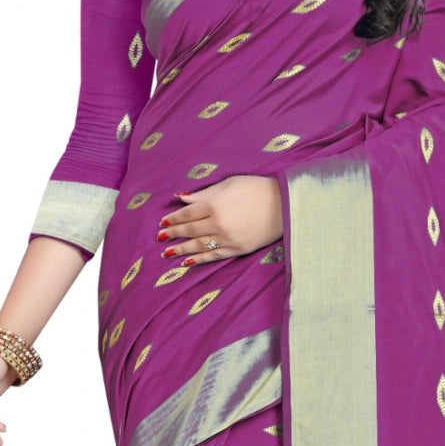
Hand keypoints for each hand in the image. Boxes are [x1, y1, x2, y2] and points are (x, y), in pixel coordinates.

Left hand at [156, 175, 282, 266]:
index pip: (188, 214)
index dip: (174, 219)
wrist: (284, 205)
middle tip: (160, 237)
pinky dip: (199, 259)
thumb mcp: (229, 184)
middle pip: (190, 231)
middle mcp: (218, 224)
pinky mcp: (237, 249)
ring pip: (198, 246)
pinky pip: (214, 256)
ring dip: (181, 249)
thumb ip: (204, 193)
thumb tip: (182, 198)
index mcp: (214, 205)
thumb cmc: (256, 189)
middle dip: (173, 234)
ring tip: (167, 252)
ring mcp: (227, 239)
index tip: (163, 222)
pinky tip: (187, 261)